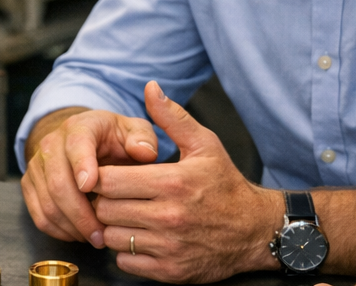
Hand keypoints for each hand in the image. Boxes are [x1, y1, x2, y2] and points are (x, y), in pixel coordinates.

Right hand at [21, 107, 160, 246]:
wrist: (81, 140)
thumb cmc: (112, 140)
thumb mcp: (133, 131)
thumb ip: (143, 138)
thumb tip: (144, 152)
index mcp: (80, 127)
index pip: (76, 144)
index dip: (81, 165)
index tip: (91, 187)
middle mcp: (52, 143)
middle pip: (58, 182)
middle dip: (81, 214)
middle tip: (102, 235)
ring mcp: (37, 164)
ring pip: (47, 203)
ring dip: (72, 227)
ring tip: (95, 238)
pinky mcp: (30, 184)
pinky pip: (39, 215)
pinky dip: (59, 231)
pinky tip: (80, 234)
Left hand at [94, 81, 282, 281]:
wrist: (254, 231)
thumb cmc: (224, 183)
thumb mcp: (203, 143)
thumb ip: (171, 116)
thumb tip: (150, 87)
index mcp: (172, 182)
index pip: (110, 181)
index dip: (101, 175)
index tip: (107, 172)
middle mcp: (169, 217)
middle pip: (106, 209)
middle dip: (104, 199)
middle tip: (113, 193)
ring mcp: (170, 248)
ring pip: (113, 237)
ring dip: (113, 226)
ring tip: (125, 213)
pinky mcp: (172, 272)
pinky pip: (126, 263)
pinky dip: (126, 250)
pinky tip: (138, 234)